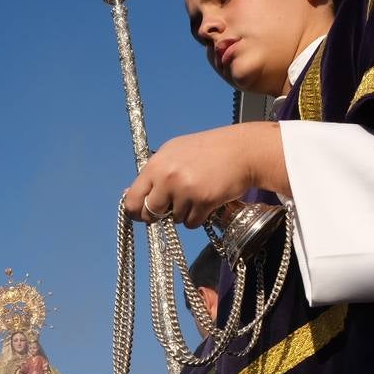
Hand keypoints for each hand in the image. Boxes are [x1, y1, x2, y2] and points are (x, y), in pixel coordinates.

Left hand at [123, 123, 288, 227]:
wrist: (242, 150)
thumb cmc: (209, 150)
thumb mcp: (174, 152)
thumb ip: (155, 173)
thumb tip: (131, 194)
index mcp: (157, 164)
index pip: (133, 197)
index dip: (136, 210)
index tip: (142, 214)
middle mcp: (167, 178)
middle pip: (150, 213)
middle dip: (159, 214)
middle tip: (173, 205)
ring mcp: (185, 190)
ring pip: (173, 219)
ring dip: (183, 213)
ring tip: (196, 194)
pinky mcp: (203, 201)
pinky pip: (191, 223)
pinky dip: (198, 217)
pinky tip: (206, 201)